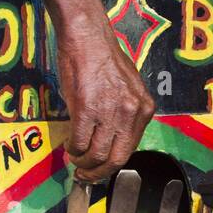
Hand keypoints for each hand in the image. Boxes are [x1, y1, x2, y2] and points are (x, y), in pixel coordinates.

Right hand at [59, 21, 155, 182]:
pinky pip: (79, 142)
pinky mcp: (87, 109)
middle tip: (85, 175)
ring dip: (82, 163)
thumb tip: (111, 139)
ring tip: (74, 159)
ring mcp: (109, 111)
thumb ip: (125, 113)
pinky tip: (68, 145)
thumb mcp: (128, 87)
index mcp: (144, 108)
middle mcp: (131, 112)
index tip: (101, 169)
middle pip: (116, 159)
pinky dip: (72, 149)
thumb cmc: (104, 58)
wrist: (87, 37)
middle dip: (98, 173)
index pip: (130, 149)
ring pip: (96, 155)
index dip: (112, 164)